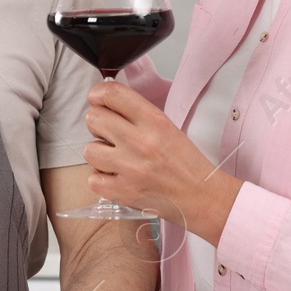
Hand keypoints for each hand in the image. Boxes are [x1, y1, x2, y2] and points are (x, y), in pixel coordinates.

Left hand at [82, 80, 242, 243]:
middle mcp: (140, 142)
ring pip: (89, 149)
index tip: (98, 99)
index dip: (98, 94)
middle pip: (94, 118)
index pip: (112, 94)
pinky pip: (92, 179)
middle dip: (99, 124)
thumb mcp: (167, 127)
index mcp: (154, 121)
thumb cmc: (185, 163)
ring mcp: (129, 169)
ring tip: (115, 158)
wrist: (201, 197)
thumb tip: (107, 103)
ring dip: (99, 152)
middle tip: (111, 133)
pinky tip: (116, 177)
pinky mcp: (123, 193)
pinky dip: (101, 178)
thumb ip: (137, 114)